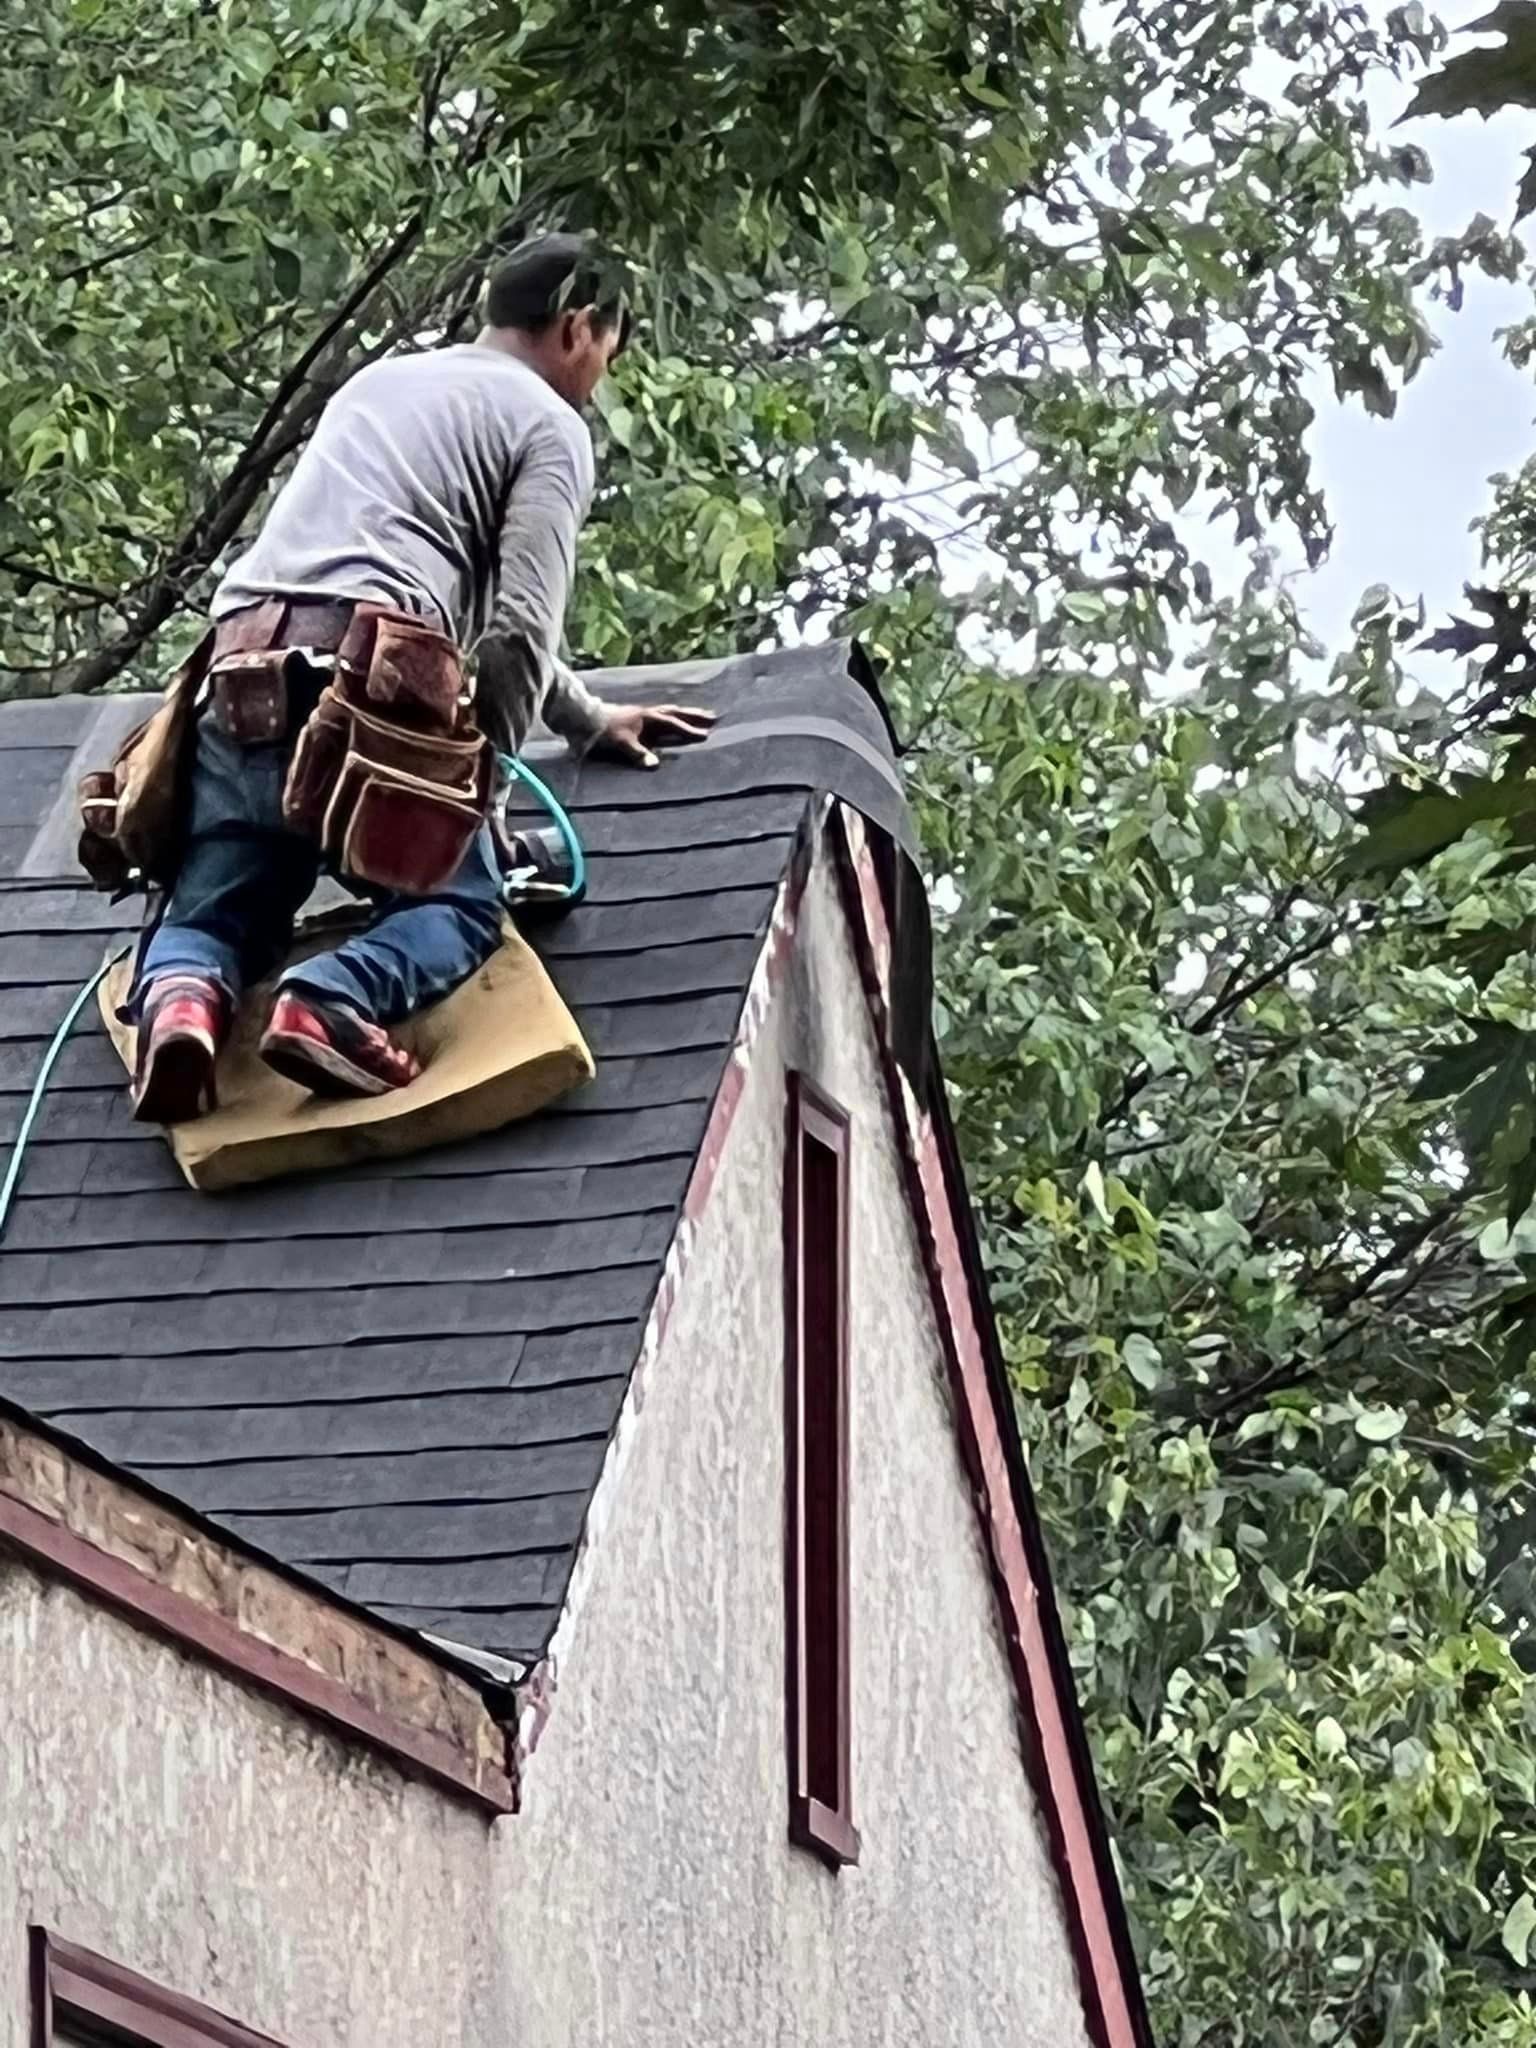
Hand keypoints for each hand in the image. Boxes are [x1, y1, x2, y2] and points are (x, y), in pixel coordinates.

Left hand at [595, 703, 716, 769]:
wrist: (584, 718)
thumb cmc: (603, 731)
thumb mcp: (620, 743)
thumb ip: (637, 753)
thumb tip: (655, 765)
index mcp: (648, 718)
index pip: (673, 724)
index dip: (688, 731)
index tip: (705, 736)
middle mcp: (648, 714)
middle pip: (676, 713)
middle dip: (694, 716)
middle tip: (713, 717)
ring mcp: (642, 714)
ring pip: (669, 711)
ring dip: (685, 713)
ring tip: (699, 715)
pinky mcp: (636, 718)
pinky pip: (660, 715)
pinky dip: (670, 716)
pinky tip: (671, 721)